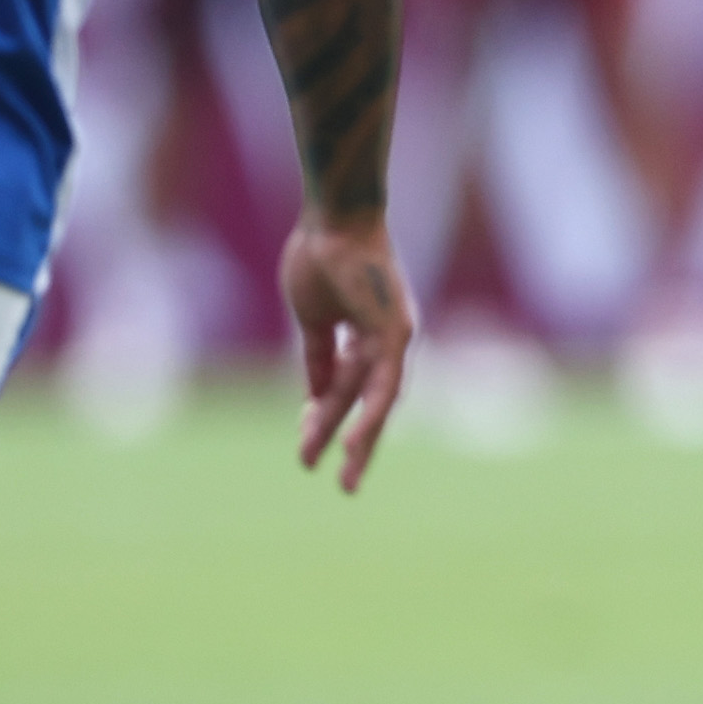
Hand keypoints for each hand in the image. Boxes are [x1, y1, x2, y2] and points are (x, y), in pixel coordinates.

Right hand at [280, 211, 414, 493]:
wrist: (334, 218)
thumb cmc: (322, 254)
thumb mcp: (312, 317)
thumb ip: (317, 356)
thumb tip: (313, 396)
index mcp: (365, 337)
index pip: (345, 389)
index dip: (325, 418)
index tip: (306, 446)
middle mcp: (385, 342)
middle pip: (367, 403)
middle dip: (351, 444)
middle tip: (343, 485)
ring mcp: (394, 339)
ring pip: (378, 403)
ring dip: (362, 442)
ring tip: (347, 478)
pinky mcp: (396, 335)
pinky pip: (383, 386)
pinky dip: (370, 416)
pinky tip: (355, 443)